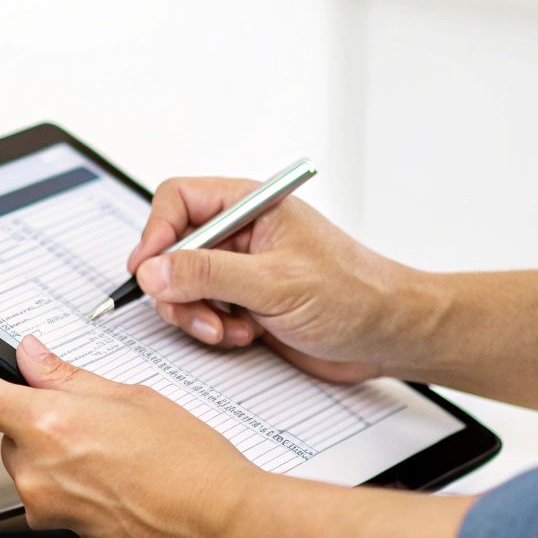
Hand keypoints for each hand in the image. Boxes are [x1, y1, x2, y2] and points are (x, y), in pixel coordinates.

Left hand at [0, 335, 259, 537]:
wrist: (225, 531)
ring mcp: (46, 519)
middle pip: (9, 441)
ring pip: (31, 480)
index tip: (0, 387)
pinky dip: (73, 507)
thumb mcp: (134, 398)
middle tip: (94, 434)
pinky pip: (51, 517)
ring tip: (115, 471)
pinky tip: (116, 501)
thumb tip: (30, 357)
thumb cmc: (193, 465)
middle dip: (40, 432)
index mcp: (50, 426)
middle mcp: (36, 476)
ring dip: (56, 472)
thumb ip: (68, 377)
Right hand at [126, 177, 428, 382]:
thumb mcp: (275, 283)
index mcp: (251, 206)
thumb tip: (154, 270)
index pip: (178, 201)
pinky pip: (203, 313)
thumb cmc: (355, 295)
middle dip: (177, 287)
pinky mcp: (245, 303)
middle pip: (173, 249)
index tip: (148, 270)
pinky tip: (245, 336)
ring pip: (182, 286)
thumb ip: (209, 274)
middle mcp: (241, 234)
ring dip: (196, 314)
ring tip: (229, 329)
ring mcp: (242, 270)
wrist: (389, 336)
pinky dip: (214, 330)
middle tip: (197, 313)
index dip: (156, 233)